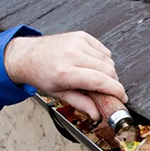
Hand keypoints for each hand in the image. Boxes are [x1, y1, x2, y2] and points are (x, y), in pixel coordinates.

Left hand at [4, 31, 127, 119]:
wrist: (27, 55)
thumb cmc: (42, 74)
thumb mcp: (59, 94)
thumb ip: (81, 104)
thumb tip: (97, 114)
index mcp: (65, 72)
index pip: (100, 81)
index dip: (116, 91)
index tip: (122, 98)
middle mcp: (72, 54)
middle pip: (109, 71)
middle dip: (113, 83)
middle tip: (108, 90)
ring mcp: (77, 42)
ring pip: (109, 60)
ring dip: (108, 72)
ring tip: (96, 76)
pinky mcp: (81, 36)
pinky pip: (104, 50)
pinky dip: (103, 60)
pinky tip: (93, 65)